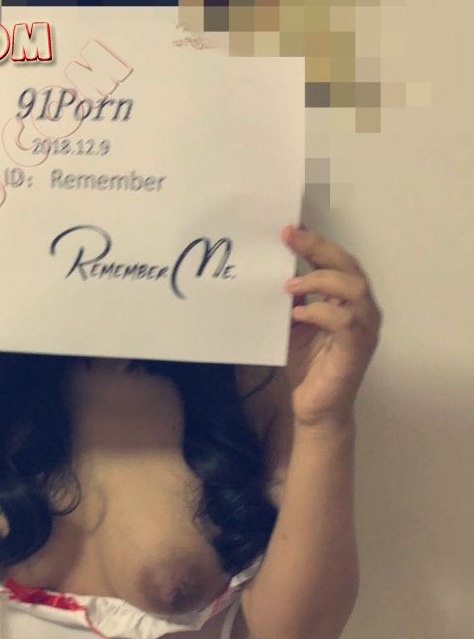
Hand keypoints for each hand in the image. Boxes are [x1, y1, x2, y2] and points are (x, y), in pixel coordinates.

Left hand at [280, 225, 381, 428]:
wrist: (314, 408)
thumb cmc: (307, 366)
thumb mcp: (294, 325)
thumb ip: (292, 299)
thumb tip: (274, 269)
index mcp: (347, 300)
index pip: (337, 262)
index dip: (316, 243)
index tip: (289, 229)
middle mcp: (361, 310)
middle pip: (349, 267)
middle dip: (319, 249)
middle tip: (289, 238)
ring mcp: (363, 329)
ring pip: (354, 289)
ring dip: (321, 280)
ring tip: (289, 285)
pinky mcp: (357, 350)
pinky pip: (346, 322)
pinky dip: (322, 313)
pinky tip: (299, 314)